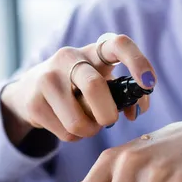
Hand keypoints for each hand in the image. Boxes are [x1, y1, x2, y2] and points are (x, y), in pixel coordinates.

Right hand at [0, 34, 155, 145]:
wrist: (32, 91)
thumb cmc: (80, 89)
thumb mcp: (103, 84)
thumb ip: (126, 95)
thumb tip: (134, 112)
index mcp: (93, 51)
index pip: (118, 44)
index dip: (138, 61)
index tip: (149, 84)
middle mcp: (69, 58)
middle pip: (95, 88)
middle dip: (108, 114)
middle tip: (109, 120)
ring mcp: (47, 79)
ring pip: (79, 121)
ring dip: (91, 131)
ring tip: (87, 123)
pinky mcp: (34, 103)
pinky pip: (67, 133)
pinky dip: (75, 136)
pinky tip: (68, 124)